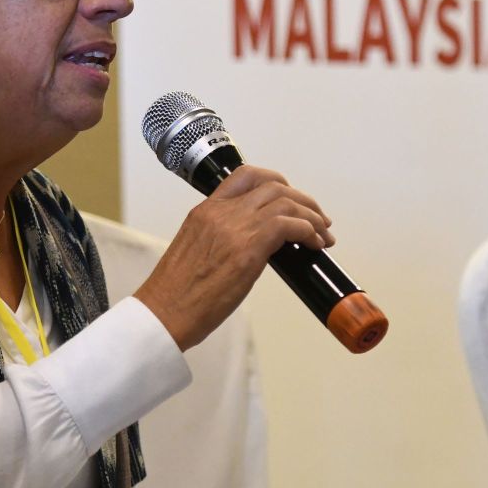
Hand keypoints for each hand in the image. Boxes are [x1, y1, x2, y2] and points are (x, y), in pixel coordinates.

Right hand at [135, 166, 333, 350]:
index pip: (244, 176)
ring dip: (312, 215)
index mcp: (204, 211)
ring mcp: (235, 227)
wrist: (164, 312)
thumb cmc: (176, 293)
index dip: (275, 182)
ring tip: (323, 234)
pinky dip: (310, 231)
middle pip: (273, 185)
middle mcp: (220, 212)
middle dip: (302, 199)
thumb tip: (251, 245)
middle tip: (316, 219)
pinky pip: (291, 224)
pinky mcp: (249, 248)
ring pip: (286, 201)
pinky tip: (314, 245)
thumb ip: (220, 239)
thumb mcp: (195, 253)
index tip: (289, 198)